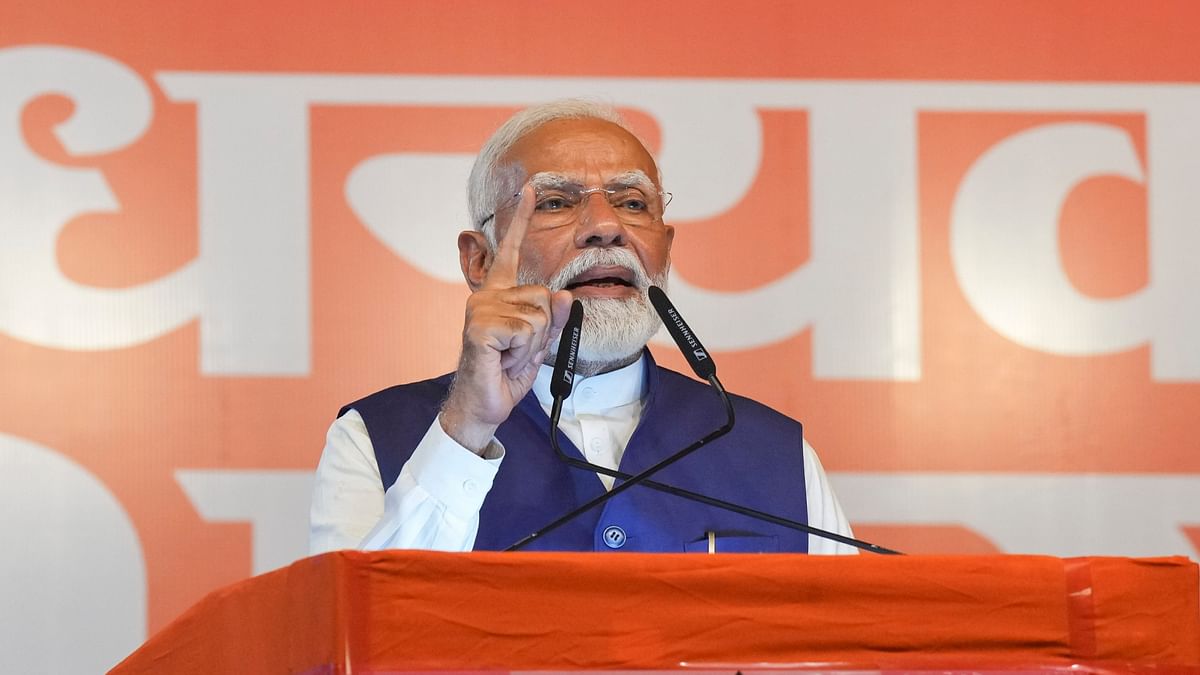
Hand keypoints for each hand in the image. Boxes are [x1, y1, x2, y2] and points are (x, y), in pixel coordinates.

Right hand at [440, 185, 573, 454]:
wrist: (483, 405)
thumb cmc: (506, 373)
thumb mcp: (539, 344)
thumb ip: (555, 319)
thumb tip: (566, 295)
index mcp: (500, 294)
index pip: (510, 251)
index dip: (520, 219)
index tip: (530, 188)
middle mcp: (488, 296)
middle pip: (546, 297)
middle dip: (544, 331)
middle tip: (518, 350)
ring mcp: (481, 308)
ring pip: (540, 316)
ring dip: (533, 344)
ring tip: (509, 355)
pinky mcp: (480, 326)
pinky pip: (527, 330)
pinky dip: (522, 352)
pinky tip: (502, 358)